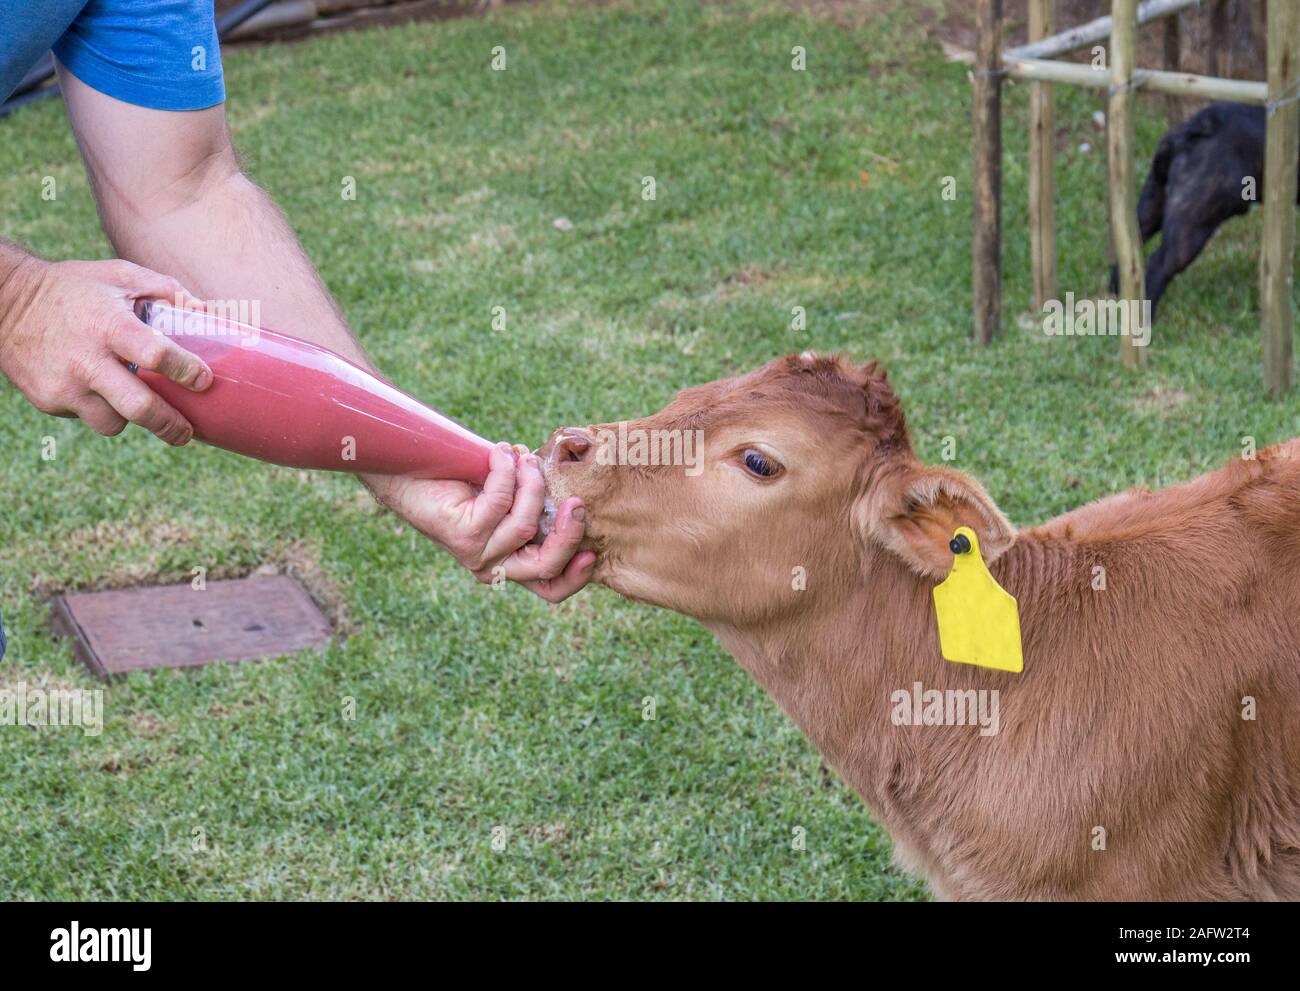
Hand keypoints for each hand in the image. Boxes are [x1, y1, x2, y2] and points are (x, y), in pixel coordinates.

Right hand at [0, 255, 211, 444]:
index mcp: (109, 325)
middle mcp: (86, 360)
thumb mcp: (120, 276)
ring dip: (131, 416)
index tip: (203, 380)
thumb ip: (167, 291)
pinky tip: (96, 386)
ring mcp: (65, 385)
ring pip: (113, 422)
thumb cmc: (75, 289)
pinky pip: (87, 416)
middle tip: (186, 432)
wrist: (6, 302)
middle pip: (139, 407)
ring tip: (135, 399)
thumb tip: (208, 312)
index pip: (156, 353)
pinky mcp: (48, 400)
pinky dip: (100, 407)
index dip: (185, 370)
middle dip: (170, 424)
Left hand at [366, 443, 594, 602]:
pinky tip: (499, 452)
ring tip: (521, 456)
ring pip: (525, 525)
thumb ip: (538, 502)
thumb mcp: (511, 495)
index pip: (551, 588)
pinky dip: (505, 470)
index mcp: (512, 562)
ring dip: (531, 482)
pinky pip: (500, 502)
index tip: (592, 550)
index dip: (576, 576)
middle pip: (545, 567)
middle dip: (568, 532)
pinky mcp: (462, 535)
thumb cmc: (463, 479)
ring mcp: (476, 554)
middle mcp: (494, 566)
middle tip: (575, 500)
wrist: (409, 469)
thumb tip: (571, 489)